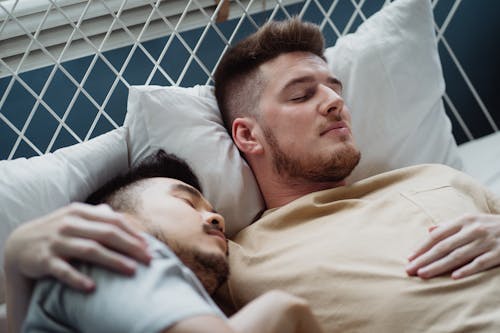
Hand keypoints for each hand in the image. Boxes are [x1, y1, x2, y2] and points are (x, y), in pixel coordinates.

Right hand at [4, 203, 151, 290]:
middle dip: (130, 247)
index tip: (148, 246)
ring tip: (131, 271)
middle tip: (148, 260)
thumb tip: (129, 221)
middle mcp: (70, 224)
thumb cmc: (58, 231)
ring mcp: (57, 241)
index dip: (133, 233)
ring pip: (90, 250)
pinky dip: (77, 278)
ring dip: (113, 260)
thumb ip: (100, 217)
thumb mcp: (76, 218)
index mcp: (81, 211)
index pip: (113, 221)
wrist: (19, 244)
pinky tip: (92, 287)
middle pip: (107, 234)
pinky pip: (63, 270)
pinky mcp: (44, 260)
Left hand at [406, 214, 499, 278]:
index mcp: (463, 221)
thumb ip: (450, 226)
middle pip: (443, 247)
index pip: (437, 236)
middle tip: (409, 270)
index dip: (422, 247)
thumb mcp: (471, 220)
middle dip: (424, 259)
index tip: (409, 258)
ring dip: (438, 266)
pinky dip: (466, 270)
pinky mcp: (499, 253)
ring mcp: (486, 242)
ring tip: (423, 274)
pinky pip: (480, 263)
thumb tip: (429, 231)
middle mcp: (473, 230)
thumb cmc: (491, 225)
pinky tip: (453, 277)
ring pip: (457, 256)